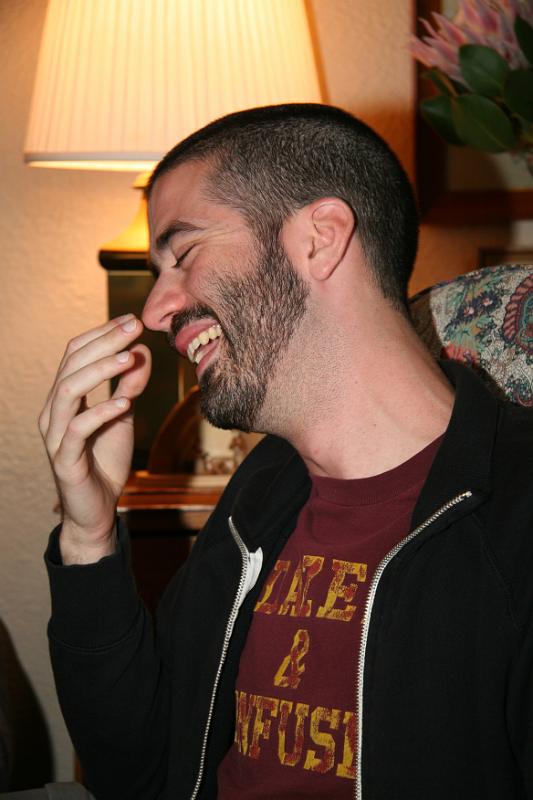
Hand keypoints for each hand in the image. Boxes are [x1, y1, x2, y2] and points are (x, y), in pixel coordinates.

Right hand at [39, 315, 151, 563]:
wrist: (98, 510)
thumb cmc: (105, 461)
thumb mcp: (122, 416)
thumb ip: (129, 386)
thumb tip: (141, 352)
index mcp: (64, 398)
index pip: (75, 354)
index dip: (101, 334)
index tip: (132, 320)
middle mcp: (53, 412)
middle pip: (70, 365)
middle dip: (103, 342)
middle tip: (133, 327)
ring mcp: (55, 436)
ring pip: (67, 391)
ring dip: (99, 371)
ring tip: (129, 358)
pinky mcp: (64, 460)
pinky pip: (76, 429)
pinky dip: (101, 412)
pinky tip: (125, 403)